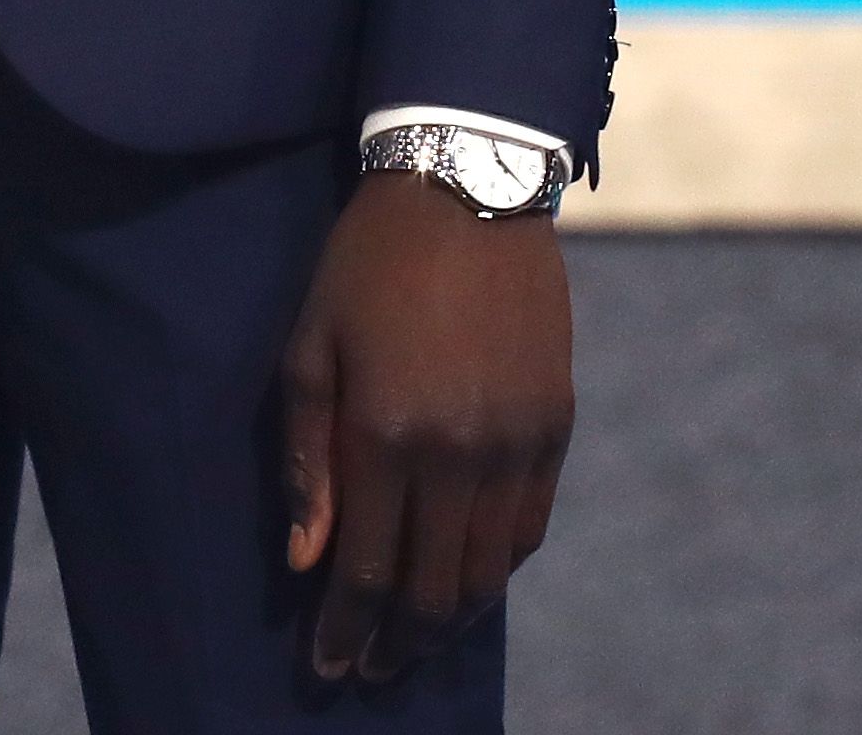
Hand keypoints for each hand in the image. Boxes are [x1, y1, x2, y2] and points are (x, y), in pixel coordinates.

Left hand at [278, 167, 573, 683]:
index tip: (327, 670)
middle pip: (431, 589)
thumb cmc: (366, 264)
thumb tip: (306, 562)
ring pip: (487, 572)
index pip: (364, 570)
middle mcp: (459, 454)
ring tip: (414, 644)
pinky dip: (497, 570)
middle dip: (396, 644)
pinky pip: (528, 528)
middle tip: (369, 672)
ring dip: (448, 621)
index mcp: (387, 434)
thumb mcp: (309, 348)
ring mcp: (516, 444)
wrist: (467, 189)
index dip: (345, 632)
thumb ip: (308, 461)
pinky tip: (469, 583)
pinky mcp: (555, 427)